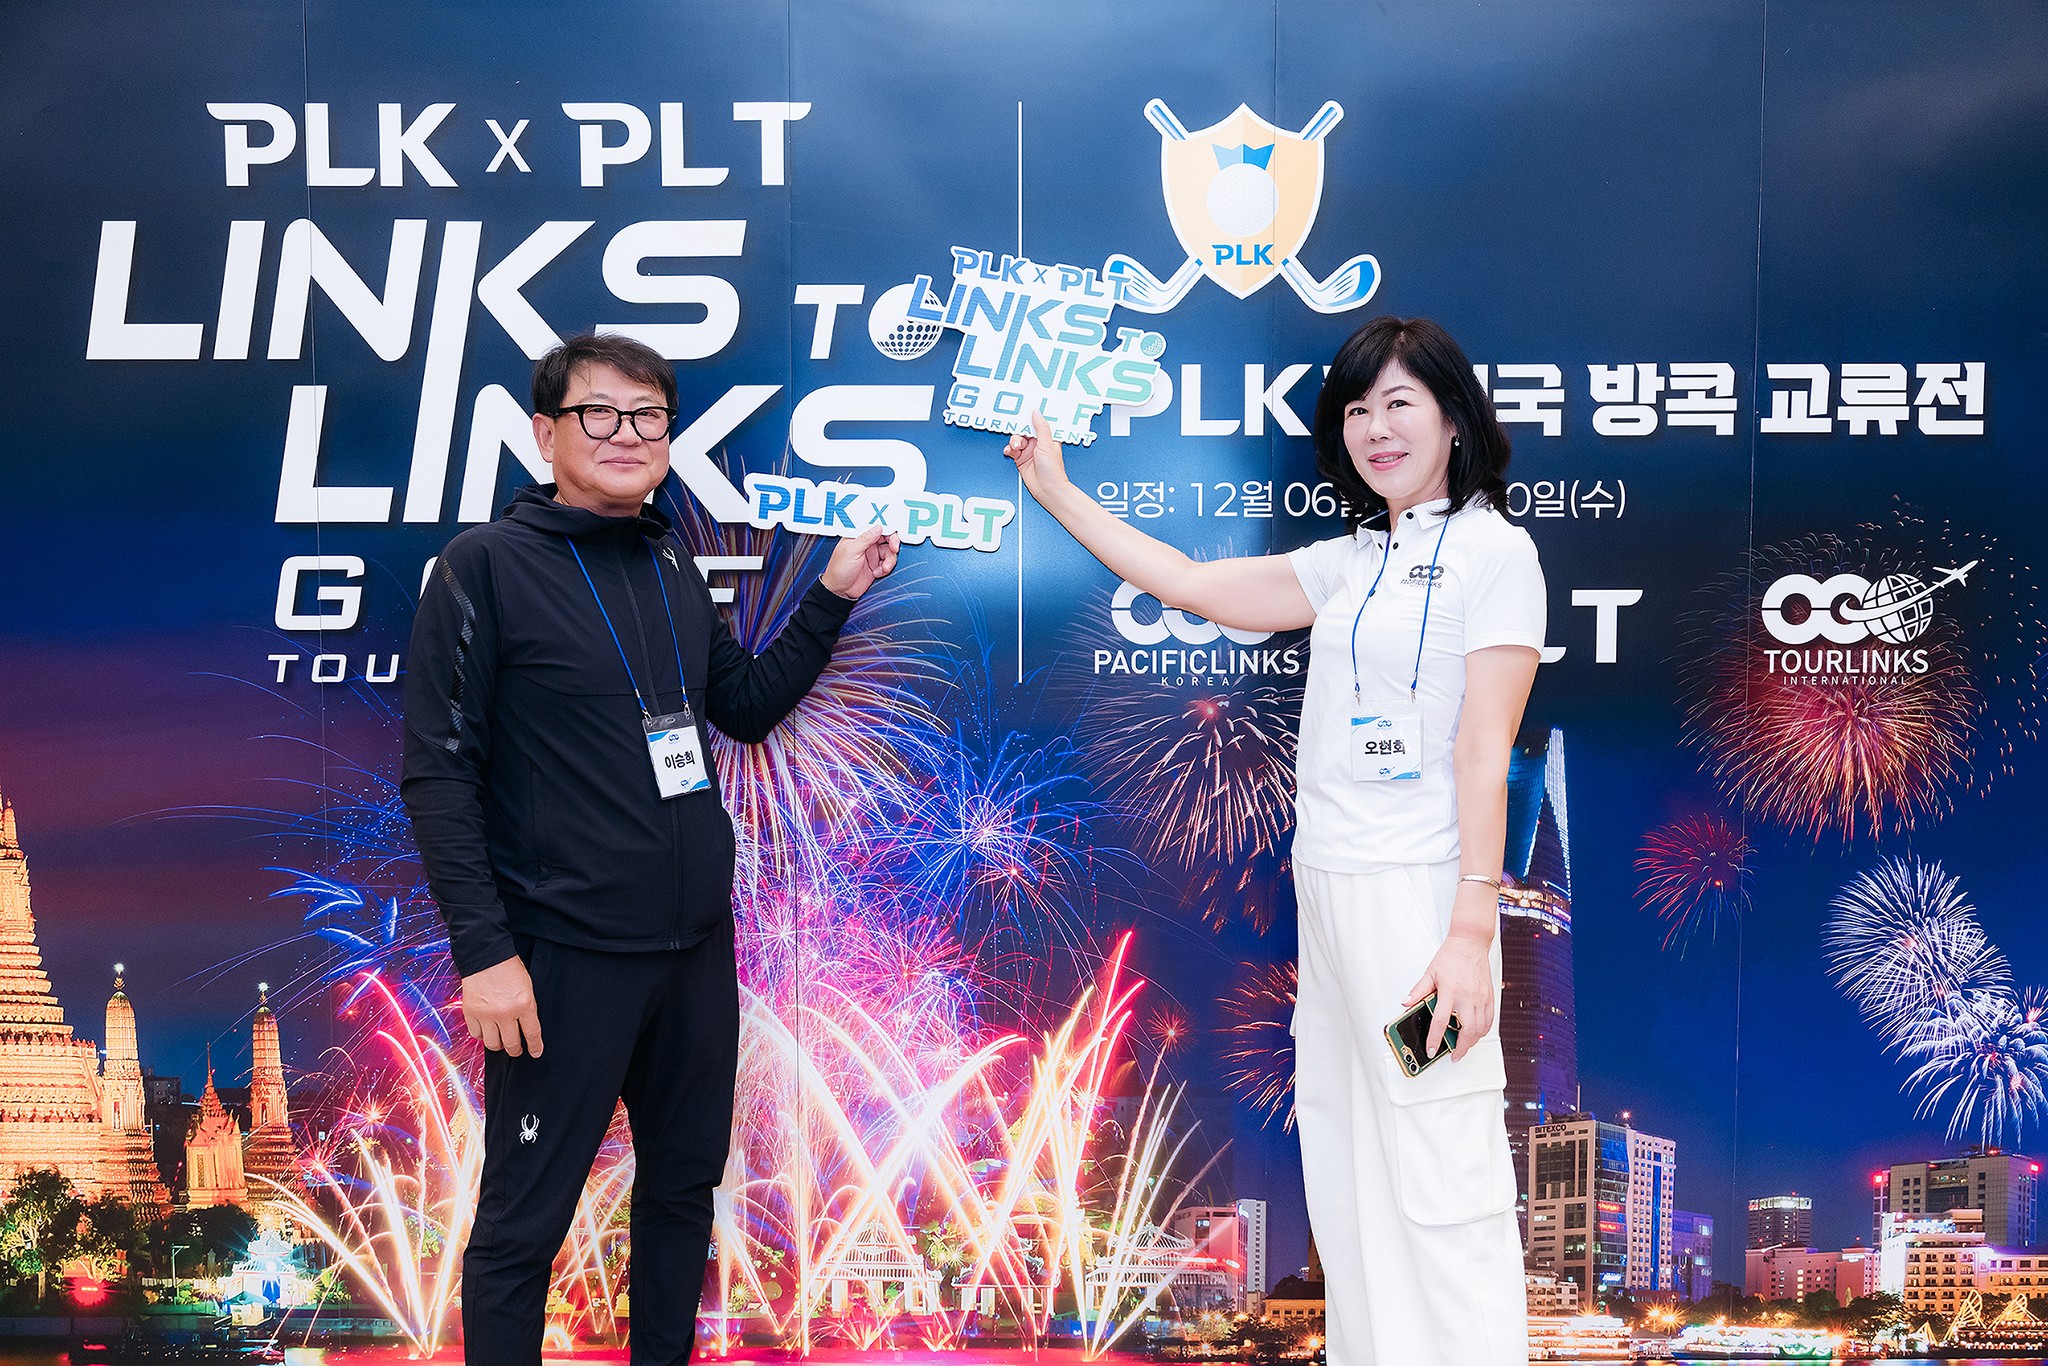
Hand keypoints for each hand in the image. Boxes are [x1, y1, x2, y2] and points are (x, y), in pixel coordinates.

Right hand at [461, 956, 542, 1056]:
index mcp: (524, 1004)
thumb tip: (525, 1028)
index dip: (535, 1046)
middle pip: (511, 1044)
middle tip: (517, 1050)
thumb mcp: (527, 987)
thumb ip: (527, 1008)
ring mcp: (486, 1014)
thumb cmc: (509, 968)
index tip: (536, 1052)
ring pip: (492, 1044)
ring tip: (501, 1042)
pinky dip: (482, 1035)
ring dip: (498, 1045)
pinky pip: (476, 1034)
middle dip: (516, 1050)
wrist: (486, 956)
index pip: (532, 1033)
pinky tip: (486, 1031)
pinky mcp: (471, 1013)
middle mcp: (505, 1013)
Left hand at [821, 526, 900, 599]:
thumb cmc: (838, 571)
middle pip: (886, 539)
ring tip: (883, 568)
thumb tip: (878, 527)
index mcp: (858, 537)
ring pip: (889, 552)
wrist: (840, 591)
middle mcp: (866, 545)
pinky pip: (887, 564)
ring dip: (889, 560)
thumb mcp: (851, 552)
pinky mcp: (875, 566)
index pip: (876, 528)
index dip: (887, 531)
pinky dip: (885, 569)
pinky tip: (877, 573)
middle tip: (894, 550)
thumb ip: (865, 538)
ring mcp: (871, 556)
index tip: (892, 537)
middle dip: (892, 544)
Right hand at [1002, 412, 1070, 499]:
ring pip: (1016, 440)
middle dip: (1019, 433)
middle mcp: (1038, 443)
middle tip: (1019, 438)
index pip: (1036, 423)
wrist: (1047, 489)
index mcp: (1047, 437)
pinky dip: (1009, 450)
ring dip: (1013, 442)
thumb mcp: (1047, 444)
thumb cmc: (1053, 471)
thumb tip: (1037, 413)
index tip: (1021, 414)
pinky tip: (1010, 452)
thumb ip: (1041, 427)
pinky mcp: (1021, 459)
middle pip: (1023, 431)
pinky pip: (1012, 450)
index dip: (1029, 418)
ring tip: (1016, 448)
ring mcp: (1029, 451)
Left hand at [1402, 927, 1494, 1061]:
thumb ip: (1419, 990)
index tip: (1431, 1049)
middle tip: (1454, 1056)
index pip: (1441, 1021)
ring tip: (1464, 1047)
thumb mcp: (1430, 972)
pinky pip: (1489, 1020)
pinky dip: (1483, 1031)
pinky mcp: (1489, 997)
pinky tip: (1476, 1034)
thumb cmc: (1451, 956)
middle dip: (1460, 1048)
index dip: (1435, 1038)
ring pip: (1480, 1028)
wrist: (1470, 943)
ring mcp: (1480, 998)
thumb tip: (1407, 1003)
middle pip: (1467, 1030)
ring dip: (1472, 1042)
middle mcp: (1467, 997)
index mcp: (1450, 991)